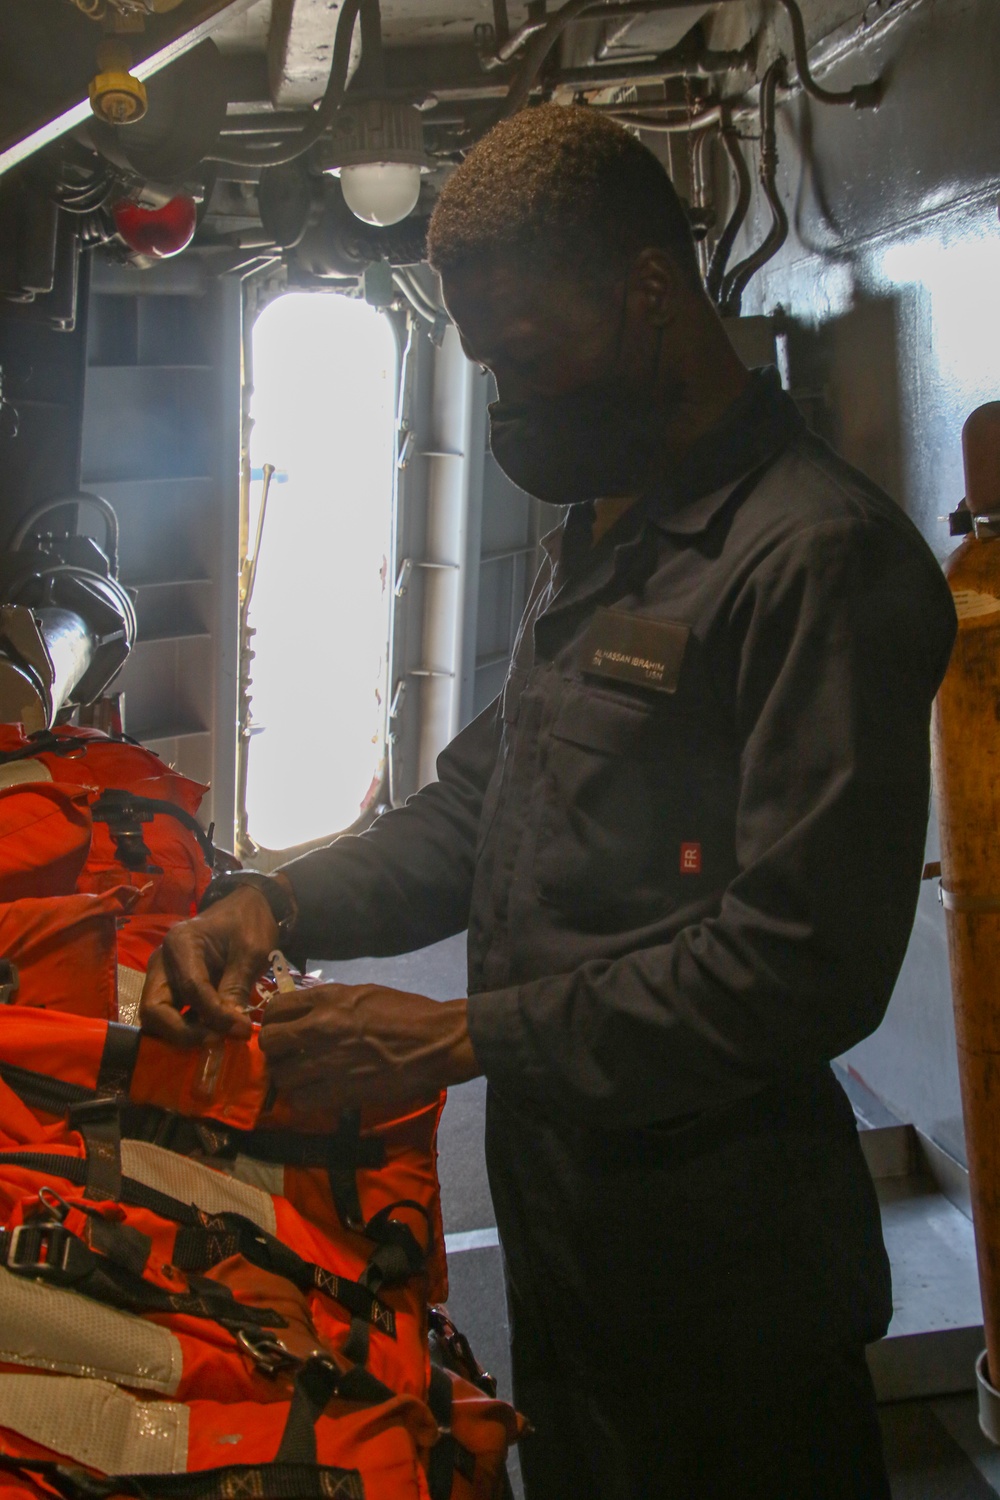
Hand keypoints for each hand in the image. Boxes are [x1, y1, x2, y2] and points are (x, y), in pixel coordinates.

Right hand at [139, 889, 277, 1045]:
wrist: (246, 910)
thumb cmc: (249, 924)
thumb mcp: (251, 952)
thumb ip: (237, 989)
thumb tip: (232, 1031)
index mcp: (180, 942)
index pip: (190, 988)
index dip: (214, 1015)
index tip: (241, 1030)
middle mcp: (161, 961)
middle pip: (154, 1010)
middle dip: (183, 1033)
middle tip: (217, 1042)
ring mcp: (161, 976)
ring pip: (156, 1018)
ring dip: (183, 1035)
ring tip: (217, 1040)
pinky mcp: (169, 989)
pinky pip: (169, 1017)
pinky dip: (187, 1031)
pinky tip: (213, 1034)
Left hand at [259, 984, 479, 1113]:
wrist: (436, 1042)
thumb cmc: (407, 1012)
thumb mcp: (363, 993)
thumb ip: (331, 1003)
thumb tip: (308, 1014)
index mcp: (328, 999)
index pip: (275, 1008)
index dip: (273, 1021)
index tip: (282, 1030)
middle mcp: (320, 1028)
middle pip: (270, 1042)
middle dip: (274, 1050)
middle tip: (288, 1056)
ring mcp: (327, 1061)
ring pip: (281, 1076)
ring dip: (288, 1078)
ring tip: (302, 1078)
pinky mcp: (339, 1091)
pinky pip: (301, 1101)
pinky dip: (303, 1099)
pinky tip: (316, 1094)